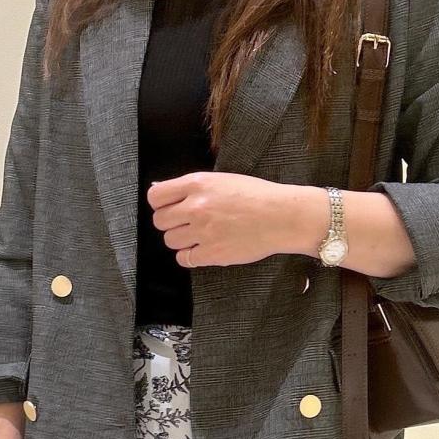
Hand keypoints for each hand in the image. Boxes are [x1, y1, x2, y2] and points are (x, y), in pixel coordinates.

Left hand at [145, 171, 303, 268]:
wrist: (282, 216)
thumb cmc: (256, 195)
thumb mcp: (220, 180)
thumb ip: (190, 187)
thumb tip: (159, 189)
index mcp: (197, 184)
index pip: (155, 196)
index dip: (160, 203)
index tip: (169, 207)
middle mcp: (196, 207)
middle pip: (160, 221)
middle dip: (170, 222)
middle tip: (188, 223)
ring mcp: (203, 232)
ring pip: (170, 241)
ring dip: (180, 239)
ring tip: (199, 235)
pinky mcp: (212, 253)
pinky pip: (184, 259)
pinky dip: (190, 256)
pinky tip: (203, 248)